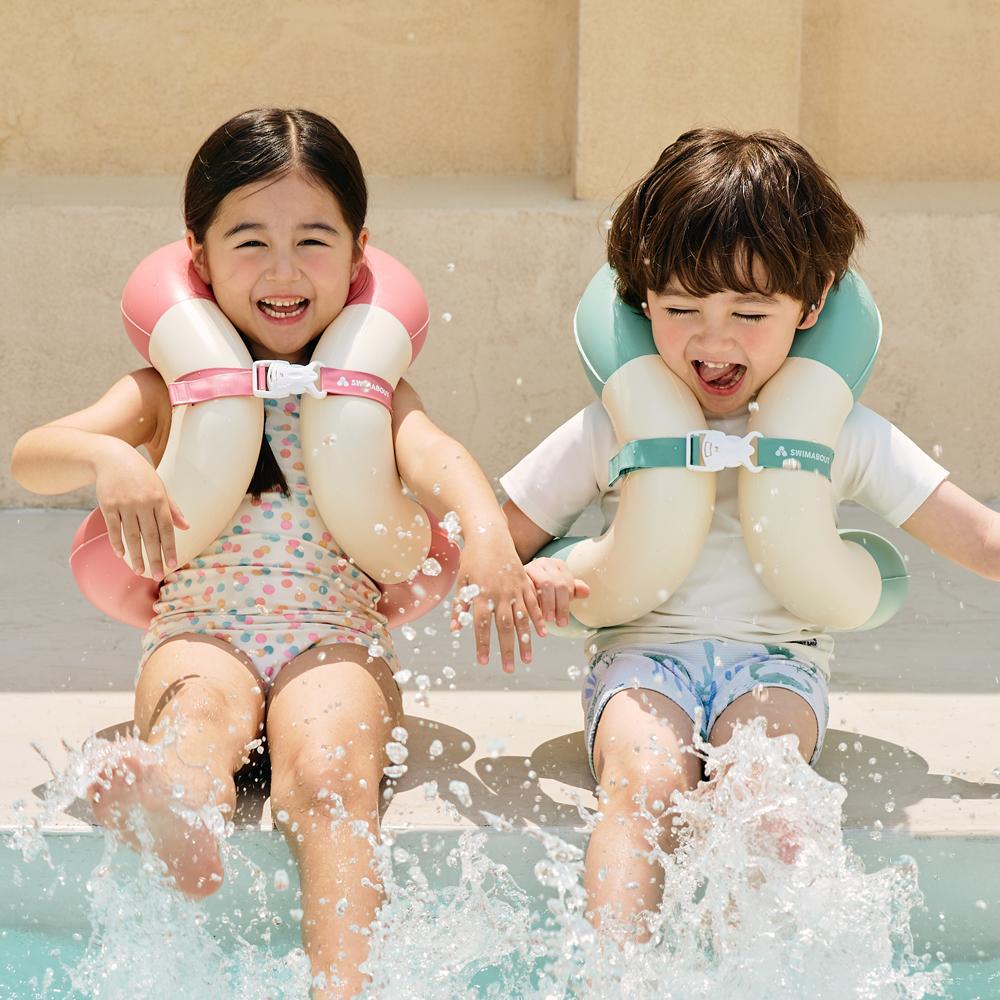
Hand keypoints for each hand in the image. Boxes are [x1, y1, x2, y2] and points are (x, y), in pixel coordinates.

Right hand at [95, 443, 188, 580]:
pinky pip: (113, 528)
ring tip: (140, 571)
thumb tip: (186, 527)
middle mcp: (143, 503)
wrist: (112, 457)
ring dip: (136, 555)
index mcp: (159, 499)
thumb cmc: (141, 475)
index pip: (167, 528)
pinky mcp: (107, 504)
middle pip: (150, 535)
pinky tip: (121, 555)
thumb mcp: (160, 487)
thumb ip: (173, 508)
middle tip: (157, 576)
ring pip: (131, 535)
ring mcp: (124, 504)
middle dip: (154, 557)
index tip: (172, 564)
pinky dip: (117, 542)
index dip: (170, 547)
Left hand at [450, 531, 545, 673]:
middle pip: (504, 626)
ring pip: (522, 618)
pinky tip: (542, 634)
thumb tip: (454, 628)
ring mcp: (514, 588)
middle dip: (507, 649)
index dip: (483, 644)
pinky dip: (538, 619)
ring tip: (527, 659)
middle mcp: (499, 594)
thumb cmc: (472, 560)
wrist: (490, 536)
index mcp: (481, 594)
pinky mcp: (525, 583)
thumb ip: (460, 606)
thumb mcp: (462, 582)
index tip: (484, 661)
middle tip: (509, 669)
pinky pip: (534, 604)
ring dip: (525, 640)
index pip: (481, 625)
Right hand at [524, 557, 590, 628]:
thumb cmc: (542, 589)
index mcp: (558, 565)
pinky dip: (533, 603)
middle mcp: (546, 562)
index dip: (567, 603)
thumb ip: (574, 591)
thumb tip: (586, 591)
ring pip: (545, 584)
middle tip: (559, 623)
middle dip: (560, 606)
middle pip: (558, 584)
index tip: (564, 619)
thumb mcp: (559, 591)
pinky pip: (528, 588)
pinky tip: (534, 614)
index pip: (568, 584)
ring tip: (548, 620)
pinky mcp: (519, 573)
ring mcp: (532, 567)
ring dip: (548, 605)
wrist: (516, 582)